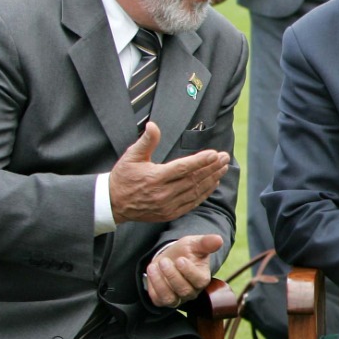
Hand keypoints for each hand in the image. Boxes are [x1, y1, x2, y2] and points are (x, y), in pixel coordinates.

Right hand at [108, 122, 230, 224]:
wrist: (113, 203)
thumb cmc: (123, 177)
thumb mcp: (131, 156)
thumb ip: (146, 141)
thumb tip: (153, 125)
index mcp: (155, 178)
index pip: (183, 168)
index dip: (200, 161)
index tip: (215, 153)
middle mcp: (163, 193)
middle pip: (193, 179)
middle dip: (212, 167)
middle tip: (225, 157)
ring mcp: (168, 205)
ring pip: (195, 191)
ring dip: (212, 178)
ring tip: (223, 167)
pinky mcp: (170, 213)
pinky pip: (192, 203)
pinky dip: (205, 193)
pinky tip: (213, 182)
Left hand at [144, 234, 224, 307]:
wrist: (170, 257)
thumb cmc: (186, 252)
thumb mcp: (195, 243)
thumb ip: (206, 242)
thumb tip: (219, 239)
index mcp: (202, 278)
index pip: (199, 281)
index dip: (189, 271)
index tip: (180, 259)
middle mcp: (191, 291)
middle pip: (184, 290)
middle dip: (172, 275)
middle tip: (164, 261)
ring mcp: (177, 297)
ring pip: (170, 298)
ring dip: (161, 282)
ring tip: (155, 265)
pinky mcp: (163, 299)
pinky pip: (158, 299)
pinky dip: (153, 285)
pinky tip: (152, 270)